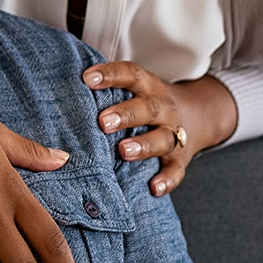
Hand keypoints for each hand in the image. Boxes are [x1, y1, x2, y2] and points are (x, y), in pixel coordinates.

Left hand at [83, 61, 236, 195]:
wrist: (198, 115)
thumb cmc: (148, 102)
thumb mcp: (136, 88)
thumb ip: (108, 88)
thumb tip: (63, 83)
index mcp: (148, 87)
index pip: (131, 75)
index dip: (110, 74)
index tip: (87, 78)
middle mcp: (163, 109)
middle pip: (148, 108)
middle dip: (126, 114)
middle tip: (103, 122)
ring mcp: (174, 134)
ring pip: (162, 139)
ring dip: (144, 145)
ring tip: (123, 151)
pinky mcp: (180, 159)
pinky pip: (176, 170)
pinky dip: (167, 180)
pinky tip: (154, 187)